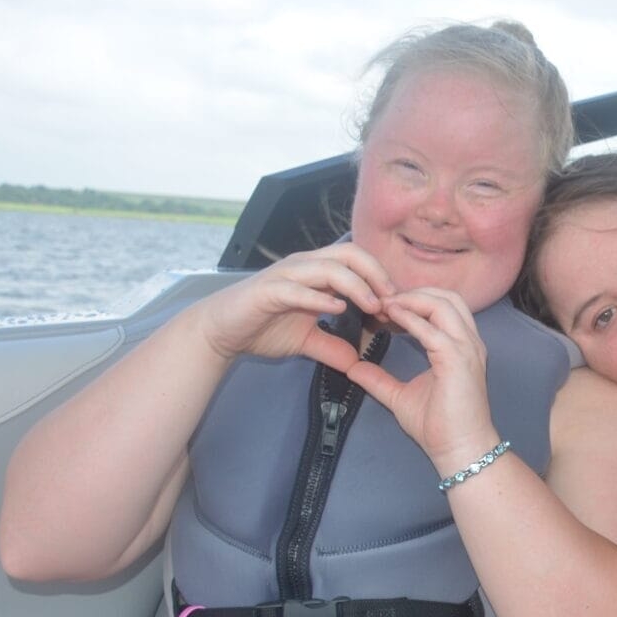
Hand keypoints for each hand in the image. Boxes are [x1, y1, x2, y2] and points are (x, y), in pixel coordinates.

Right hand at [194, 243, 394, 368]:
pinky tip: (337, 309)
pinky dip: (320, 297)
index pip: (356, 262)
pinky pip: (298, 288)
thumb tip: (357, 362)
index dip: (380, 278)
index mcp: (315, 271)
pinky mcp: (268, 291)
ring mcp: (285, 275)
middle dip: (376, 273)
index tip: (397, 304)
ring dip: (355, 285)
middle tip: (393, 299)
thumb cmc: (261, 328)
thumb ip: (331, 347)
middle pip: (349, 254)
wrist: (219, 332)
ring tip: (374, 306)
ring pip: (328, 267)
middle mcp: (303, 266)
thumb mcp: (305, 341)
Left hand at [342, 288, 499, 472]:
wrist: (459, 450)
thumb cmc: (438, 427)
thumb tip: (353, 369)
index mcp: (459, 346)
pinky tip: (390, 317)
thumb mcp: (401, 397)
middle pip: (446, 296)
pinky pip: (432, 329)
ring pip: (443, 303)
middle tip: (383, 299)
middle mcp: (468, 341)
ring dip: (412, 299)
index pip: (442, 306)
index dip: (413, 300)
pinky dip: (410, 318)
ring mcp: (466, 348)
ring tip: (385, 304)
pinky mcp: (457, 359)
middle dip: (414, 292)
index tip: (383, 306)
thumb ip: (379, 380)